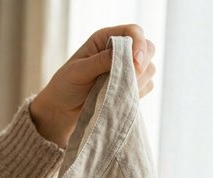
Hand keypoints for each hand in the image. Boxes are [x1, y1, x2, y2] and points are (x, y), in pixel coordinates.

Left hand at [31, 24, 156, 147]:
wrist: (62, 110)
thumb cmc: (65, 86)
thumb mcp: (78, 71)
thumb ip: (101, 61)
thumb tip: (126, 54)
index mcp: (105, 39)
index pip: (133, 32)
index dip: (139, 43)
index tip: (136, 62)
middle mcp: (119, 50)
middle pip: (148, 48)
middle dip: (141, 64)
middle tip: (126, 80)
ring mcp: (127, 68)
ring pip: (149, 69)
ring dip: (137, 81)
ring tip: (114, 92)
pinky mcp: (131, 85)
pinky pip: (147, 86)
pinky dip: (138, 93)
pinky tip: (119, 98)